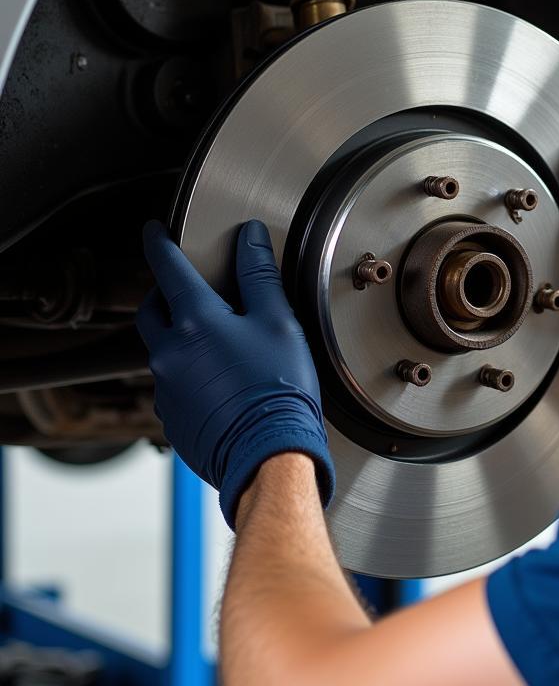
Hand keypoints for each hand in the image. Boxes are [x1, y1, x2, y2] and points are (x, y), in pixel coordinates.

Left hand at [137, 220, 333, 528]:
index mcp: (196, 321)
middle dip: (164, 295)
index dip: (158, 243)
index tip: (154, 231)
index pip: (167, 268)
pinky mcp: (171, 417)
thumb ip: (260, 275)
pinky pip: (172, 385)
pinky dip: (188, 375)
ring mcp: (166, 387)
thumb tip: (249, 238)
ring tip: (217, 345)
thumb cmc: (277, 391)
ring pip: (162, 350)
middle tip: (187, 291)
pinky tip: (220, 382)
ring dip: (180, 340)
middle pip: (152, 310)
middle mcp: (170, 352)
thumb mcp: (278, 323)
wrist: (268, 454)